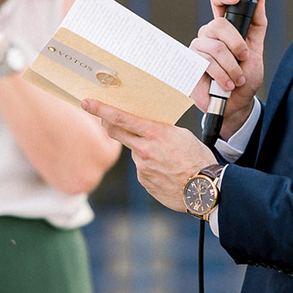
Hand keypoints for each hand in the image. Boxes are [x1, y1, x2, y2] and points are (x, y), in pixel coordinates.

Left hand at [82, 99, 215, 212]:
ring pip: (135, 152)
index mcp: (155, 133)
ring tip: (168, 159)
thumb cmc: (198, 159)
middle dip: (106, 124)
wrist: (205, 190)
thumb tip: (146, 128)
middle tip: (103, 119)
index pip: (120, 118)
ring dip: (144, 151)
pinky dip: (151, 168)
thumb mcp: (181, 135)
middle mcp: (144, 150)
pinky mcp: (144, 181)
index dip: (101, 109)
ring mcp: (142, 167)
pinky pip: (143, 169)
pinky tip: (168, 172)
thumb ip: (159, 130)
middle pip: (116, 132)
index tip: (87, 103)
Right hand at [190, 0, 266, 136]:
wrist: (237, 104)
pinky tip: (228, 85)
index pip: (218, 1)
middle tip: (245, 58)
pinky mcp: (190, 66)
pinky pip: (206, 63)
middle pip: (217, 24)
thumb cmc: (245, 76)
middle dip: (236, 43)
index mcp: (223, 28)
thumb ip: (257, 25)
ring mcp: (197, 49)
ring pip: (214, 48)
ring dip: (232, 67)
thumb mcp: (256, 49)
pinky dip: (222, 76)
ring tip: (238, 79)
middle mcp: (208, 35)